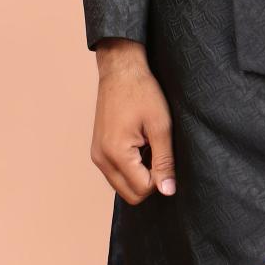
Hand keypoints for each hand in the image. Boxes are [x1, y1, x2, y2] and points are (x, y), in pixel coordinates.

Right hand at [90, 39, 176, 203]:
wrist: (121, 69)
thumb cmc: (142, 91)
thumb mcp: (161, 125)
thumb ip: (165, 161)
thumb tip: (168, 191)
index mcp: (115, 153)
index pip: (142, 190)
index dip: (160, 178)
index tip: (166, 155)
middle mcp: (101, 159)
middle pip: (130, 195)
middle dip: (149, 180)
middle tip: (158, 151)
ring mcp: (97, 156)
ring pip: (122, 186)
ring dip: (139, 174)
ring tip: (148, 146)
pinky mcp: (97, 151)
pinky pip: (115, 173)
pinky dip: (130, 167)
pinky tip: (139, 145)